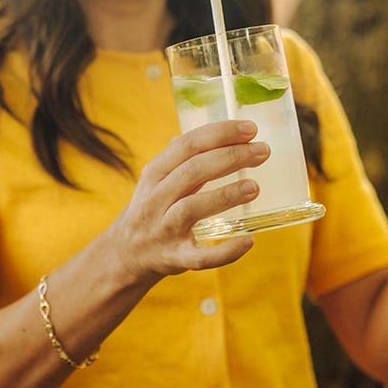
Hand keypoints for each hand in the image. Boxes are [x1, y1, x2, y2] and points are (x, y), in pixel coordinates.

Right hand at [106, 120, 269, 283]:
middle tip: (262, 151)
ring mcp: (164, 230)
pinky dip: (225, 251)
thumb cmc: (153, 210)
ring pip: (192, 208)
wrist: (125, 254)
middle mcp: (156, 199)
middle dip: (230, 157)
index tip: (250, 129)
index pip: (187, 145)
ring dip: (226, 195)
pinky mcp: (175, 259)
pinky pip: (201, 257)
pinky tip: (248, 240)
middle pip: (193, 171)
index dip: (220, 134)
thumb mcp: (158, 180)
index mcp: (154, 174)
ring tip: (254, 187)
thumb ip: (187, 160)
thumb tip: (231, 136)